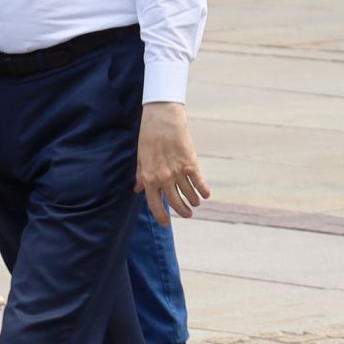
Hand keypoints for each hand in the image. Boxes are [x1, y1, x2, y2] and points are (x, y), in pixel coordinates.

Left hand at [136, 104, 208, 224]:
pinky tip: (206, 194)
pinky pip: (199, 182)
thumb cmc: (149, 137)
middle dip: (182, 211)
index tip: (166, 223)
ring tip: (196, 203)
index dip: (161, 216)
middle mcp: (163, 179)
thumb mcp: (140, 158)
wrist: (162, 120)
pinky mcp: (190, 164)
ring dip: (193, 200)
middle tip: (187, 214)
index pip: (155, 204)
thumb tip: (137, 189)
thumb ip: (140, 175)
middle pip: (175, 202)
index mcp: (148, 178)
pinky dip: (203, 190)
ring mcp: (177, 172)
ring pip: (188, 194)